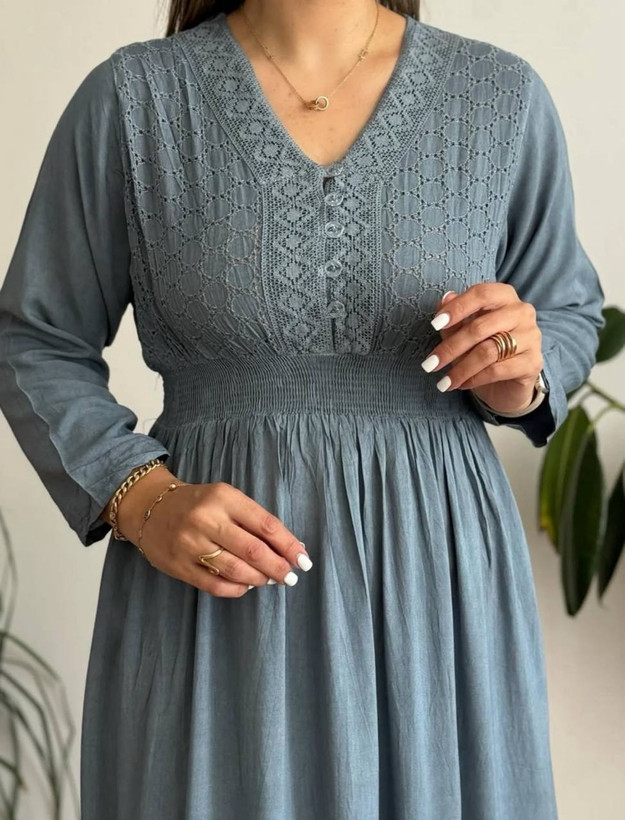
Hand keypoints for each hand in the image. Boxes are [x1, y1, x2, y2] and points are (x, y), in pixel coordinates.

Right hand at [116, 475, 311, 596]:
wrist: (150, 507)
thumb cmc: (198, 503)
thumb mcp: (226, 499)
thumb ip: (254, 520)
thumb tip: (291, 547)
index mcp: (224, 497)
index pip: (265, 524)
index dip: (288, 544)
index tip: (304, 558)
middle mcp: (207, 519)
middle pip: (253, 550)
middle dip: (278, 567)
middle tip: (291, 576)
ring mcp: (190, 544)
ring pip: (236, 570)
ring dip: (260, 579)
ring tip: (271, 580)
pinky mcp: (179, 566)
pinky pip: (215, 585)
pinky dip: (237, 589)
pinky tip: (247, 586)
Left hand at [421, 283, 542, 413]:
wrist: (507, 383)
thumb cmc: (484, 349)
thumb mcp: (464, 332)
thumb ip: (455, 317)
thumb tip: (444, 299)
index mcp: (505, 296)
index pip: (481, 294)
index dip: (457, 308)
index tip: (434, 324)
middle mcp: (522, 312)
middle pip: (480, 327)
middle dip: (451, 348)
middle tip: (430, 364)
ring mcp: (531, 337)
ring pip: (488, 351)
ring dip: (460, 368)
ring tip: (444, 381)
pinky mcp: (533, 362)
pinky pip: (497, 370)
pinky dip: (475, 379)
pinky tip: (462, 384)